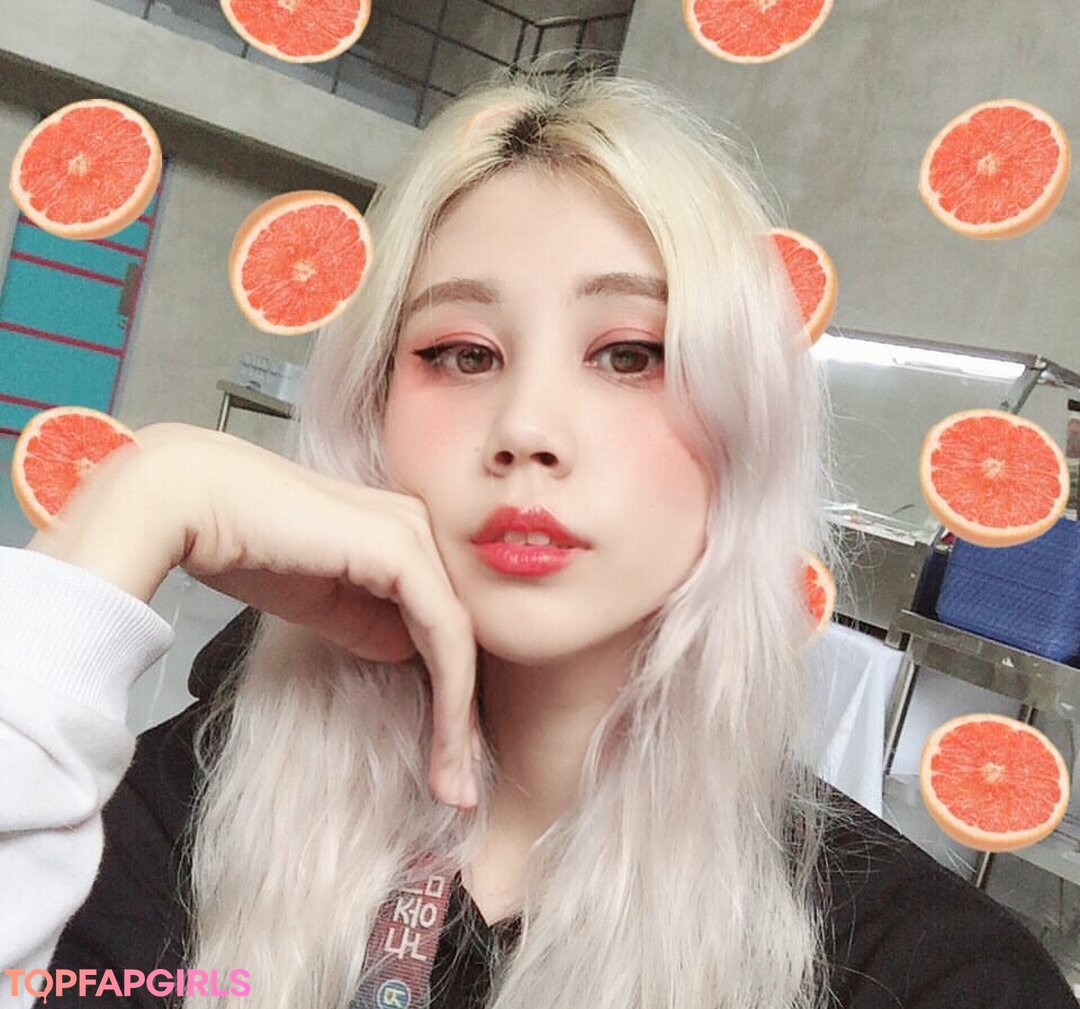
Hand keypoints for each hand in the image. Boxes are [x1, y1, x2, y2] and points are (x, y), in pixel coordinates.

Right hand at [28, 422, 478, 807]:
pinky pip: (446, 637)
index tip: (447, 766)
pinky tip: (447, 746)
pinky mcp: (405, 552)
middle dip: (465, 720)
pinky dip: (451, 698)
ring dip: (461, 723)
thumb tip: (409, 649)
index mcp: (404, 533)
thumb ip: (368, 621)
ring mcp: (417, 536)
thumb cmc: (243, 546)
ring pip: (461, 644)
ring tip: (456, 788)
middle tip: (462, 791)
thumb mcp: (319, 600)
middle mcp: (421, 529)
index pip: (445, 625)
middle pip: (463, 637)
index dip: (451, 699)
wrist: (191, 504)